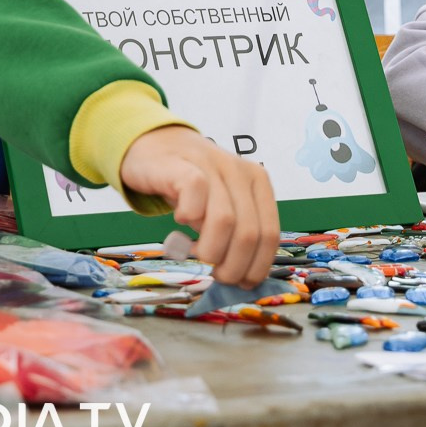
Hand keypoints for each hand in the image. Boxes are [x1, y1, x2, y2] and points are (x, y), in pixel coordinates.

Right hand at [117, 126, 278, 288]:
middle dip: (233, 266)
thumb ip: (237, 231)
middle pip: (249, 233)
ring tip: (197, 253)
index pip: (270, 234)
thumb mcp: (222, 203)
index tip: (242, 282)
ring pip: (224, 221)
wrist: (155, 144)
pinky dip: (189, 217)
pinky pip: (194, 194)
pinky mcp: (182, 164)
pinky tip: (181, 221)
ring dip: (211, 250)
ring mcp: (212, 165)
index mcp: (258, 182)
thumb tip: (243, 278)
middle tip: (217, 274)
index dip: (258, 265)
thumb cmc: (191, 183)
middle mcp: (240, 171)